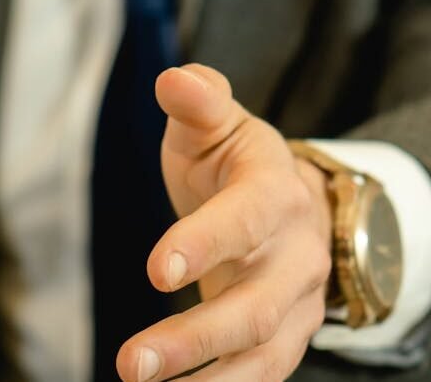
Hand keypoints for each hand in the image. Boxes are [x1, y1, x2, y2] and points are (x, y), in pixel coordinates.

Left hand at [116, 64, 333, 380]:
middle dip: (195, 337)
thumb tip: (171, 79)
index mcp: (274, 190)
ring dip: (207, 379)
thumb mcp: (219, 124)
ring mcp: (300, 300)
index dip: (205, 242)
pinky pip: (264, 375)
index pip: (247, 217)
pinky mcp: (292, 336)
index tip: (155, 270)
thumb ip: (198, 101)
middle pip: (256, 304)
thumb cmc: (239, 164)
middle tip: (131, 363)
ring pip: (262, 351)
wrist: (297, 206)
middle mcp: (296, 251)